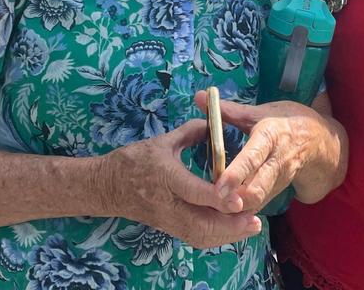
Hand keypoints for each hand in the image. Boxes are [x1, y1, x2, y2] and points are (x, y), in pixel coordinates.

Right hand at [107, 119, 259, 249]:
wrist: (107, 186)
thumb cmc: (134, 160)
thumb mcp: (162, 141)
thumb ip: (191, 132)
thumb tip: (215, 124)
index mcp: (165, 177)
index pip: (194, 192)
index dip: (218, 198)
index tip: (240, 200)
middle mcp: (167, 203)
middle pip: (201, 223)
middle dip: (230, 225)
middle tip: (255, 220)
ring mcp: (167, 219)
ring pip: (200, 235)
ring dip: (227, 235)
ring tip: (251, 227)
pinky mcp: (168, 228)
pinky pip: (195, 238)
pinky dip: (216, 238)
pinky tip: (233, 232)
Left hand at [195, 90, 329, 214]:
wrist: (320, 141)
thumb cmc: (286, 122)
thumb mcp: (260, 112)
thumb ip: (228, 110)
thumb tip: (199, 97)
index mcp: (270, 137)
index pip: (253, 158)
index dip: (235, 174)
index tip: (219, 187)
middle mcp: (276, 162)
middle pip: (257, 189)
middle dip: (235, 200)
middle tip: (212, 204)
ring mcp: (279, 180)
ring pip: (257, 202)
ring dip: (237, 210)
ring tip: (212, 212)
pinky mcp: (277, 192)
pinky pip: (258, 206)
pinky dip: (241, 212)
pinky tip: (223, 214)